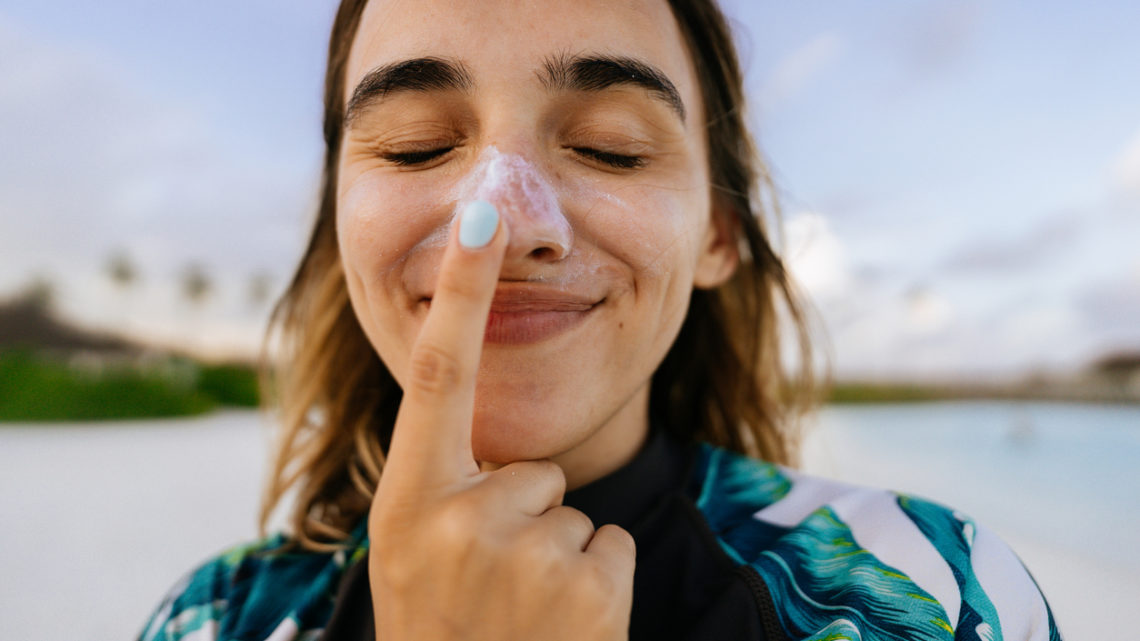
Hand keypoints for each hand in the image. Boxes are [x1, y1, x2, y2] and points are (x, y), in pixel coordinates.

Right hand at [368, 201, 635, 640]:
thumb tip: (492, 432)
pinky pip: (610, 541)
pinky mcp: (588, 588)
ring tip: (518, 608)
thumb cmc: (439, 623)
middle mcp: (458, 519)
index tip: (481, 215)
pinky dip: (595, 579)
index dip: (458, 291)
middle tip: (490, 581)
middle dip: (526, 512)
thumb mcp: (409, 549)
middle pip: (535, 465)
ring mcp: (524, 556)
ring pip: (574, 506)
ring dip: (557, 552)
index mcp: (407, 500)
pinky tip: (556, 622)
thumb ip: (441, 480)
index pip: (437, 376)